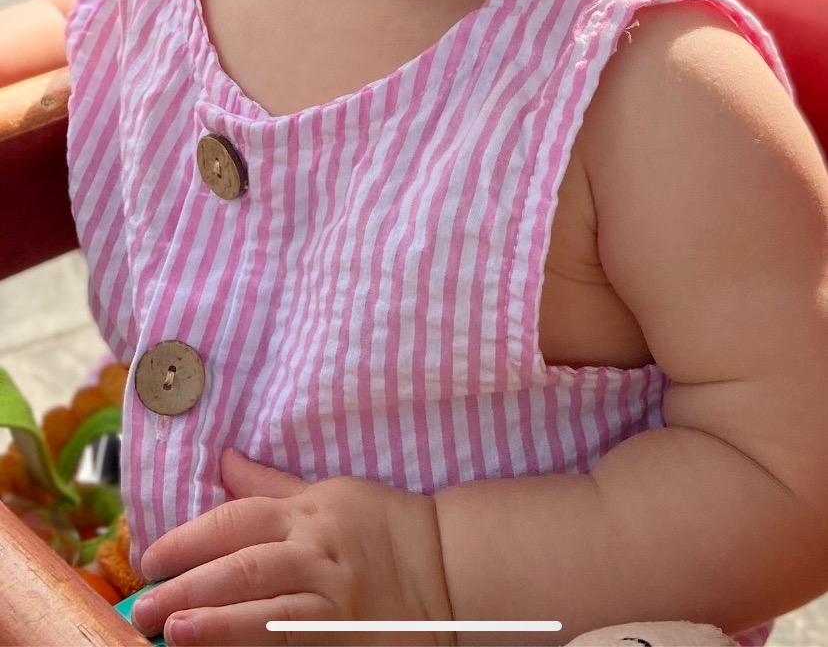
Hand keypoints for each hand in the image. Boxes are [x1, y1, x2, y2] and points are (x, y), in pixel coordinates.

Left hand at [130, 446, 455, 646]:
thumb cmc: (384, 527)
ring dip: (214, 622)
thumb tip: (222, 460)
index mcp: (307, 514)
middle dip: (186, 585)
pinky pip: (292, 643)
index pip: (236, 520)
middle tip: (142, 603)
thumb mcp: (328, 493)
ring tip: (172, 632)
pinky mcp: (343, 638)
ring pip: (264, 611)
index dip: (188, 538)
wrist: (449, 570)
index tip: (151, 556)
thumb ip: (270, 485)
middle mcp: (316, 554)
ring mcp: (331, 601)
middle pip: (241, 567)